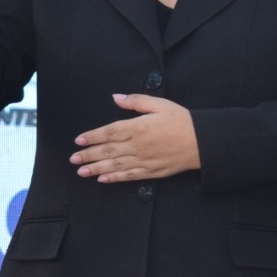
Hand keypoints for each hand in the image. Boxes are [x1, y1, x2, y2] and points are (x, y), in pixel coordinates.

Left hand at [71, 93, 201, 181]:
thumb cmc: (182, 120)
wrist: (203, 142)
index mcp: (138, 127)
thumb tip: (115, 98)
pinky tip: (102, 179)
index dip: (92, 137)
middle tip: (73, 158)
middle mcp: (138, 145)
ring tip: (81, 171)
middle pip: (108, 151)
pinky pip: (129, 176)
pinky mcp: (152, 171)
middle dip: (88, 155)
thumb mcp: (159, 104)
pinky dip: (114, 178)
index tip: (78, 141)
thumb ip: (135, 101)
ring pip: (115, 165)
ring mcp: (144, 160)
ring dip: (96, 168)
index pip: (109, 132)